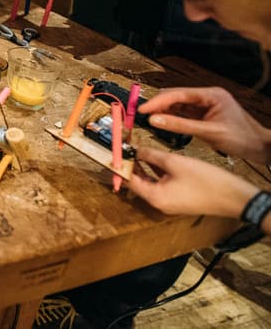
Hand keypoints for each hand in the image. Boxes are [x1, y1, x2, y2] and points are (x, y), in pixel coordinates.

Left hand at [129, 147, 258, 220]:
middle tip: (125, 148)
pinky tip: (155, 158)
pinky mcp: (178, 198)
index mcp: (154, 197)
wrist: (235, 197)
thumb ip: (151, 155)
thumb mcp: (174, 162)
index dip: (120, 165)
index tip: (114, 152)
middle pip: (137, 181)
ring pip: (149, 181)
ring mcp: (169, 201)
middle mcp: (159, 202)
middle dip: (131, 164)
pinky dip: (156, 172)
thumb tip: (136, 150)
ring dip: (143, 166)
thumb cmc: (207, 182)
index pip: (128, 180)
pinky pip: (161, 184)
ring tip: (137, 149)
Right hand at [138, 87, 270, 162]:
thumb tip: (155, 120)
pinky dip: (170, 118)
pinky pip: (181, 113)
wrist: (260, 147)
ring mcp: (204, 105)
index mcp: (211, 95)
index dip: (158, 101)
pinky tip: (160, 123)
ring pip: (176, 105)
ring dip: (162, 112)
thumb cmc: (242, 138)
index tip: (142, 109)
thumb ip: (180, 126)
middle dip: (157, 105)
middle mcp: (206, 96)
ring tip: (146, 120)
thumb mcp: (209, 133)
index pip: (178, 94)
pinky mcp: (203, 114)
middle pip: (174, 96)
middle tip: (139, 114)